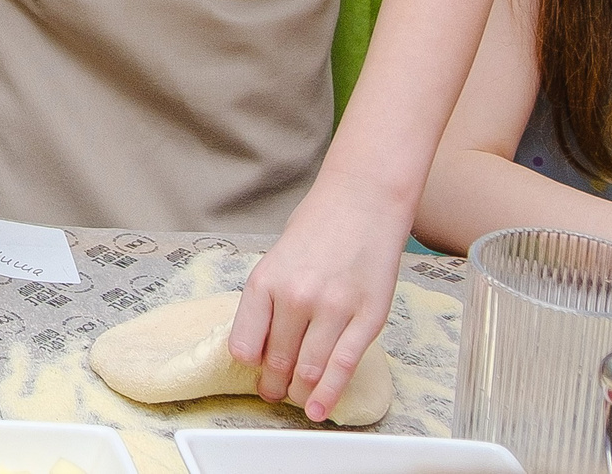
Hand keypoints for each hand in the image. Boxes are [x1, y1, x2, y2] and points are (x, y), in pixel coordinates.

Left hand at [229, 170, 410, 419]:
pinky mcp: (366, 318)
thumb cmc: (318, 226)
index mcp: (265, 280)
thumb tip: (262, 342)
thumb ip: (270, 299)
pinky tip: (320, 410)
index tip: (252, 372)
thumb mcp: (277, 258)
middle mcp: (295, 297)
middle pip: (277, 360)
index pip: (245, 343)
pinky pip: (343, 365)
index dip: (249, 365)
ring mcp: (332, 309)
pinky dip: (330, 394)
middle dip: (272, 384)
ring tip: (296, 401)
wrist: (363, 201)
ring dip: (299, 392)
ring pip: (308, 369)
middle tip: (271, 393)